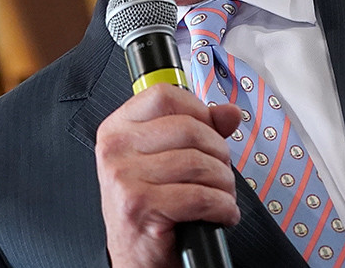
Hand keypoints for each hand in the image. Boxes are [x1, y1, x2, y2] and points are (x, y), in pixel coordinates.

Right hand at [96, 84, 241, 267]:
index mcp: (117, 129)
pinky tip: (220, 214)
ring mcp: (123, 176)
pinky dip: (222, 207)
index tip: (208, 129)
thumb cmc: (151, 209)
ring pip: (199, 162)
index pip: (164, 94)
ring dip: (223, 184)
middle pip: (189, 128)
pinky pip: (201, 195)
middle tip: (219, 173)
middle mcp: (115, 149)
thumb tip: (230, 113)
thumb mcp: (169, 160)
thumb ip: (200, 129)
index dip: (197, 109)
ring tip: (220, 196)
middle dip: (219, 154)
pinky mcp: (139, 205)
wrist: (138, 259)